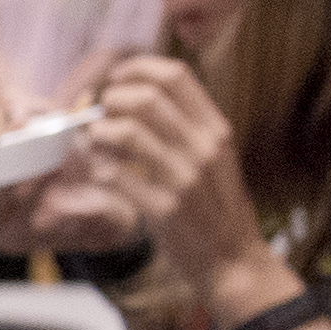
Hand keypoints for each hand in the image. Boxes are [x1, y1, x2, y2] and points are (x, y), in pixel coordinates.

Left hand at [74, 57, 225, 240]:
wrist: (232, 260)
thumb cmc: (216, 207)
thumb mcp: (215, 158)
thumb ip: (186, 127)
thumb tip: (135, 96)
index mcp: (216, 130)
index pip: (175, 76)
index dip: (138, 68)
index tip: (118, 78)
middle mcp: (204, 149)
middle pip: (147, 98)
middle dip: (113, 99)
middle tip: (103, 112)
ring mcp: (185, 179)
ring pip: (127, 132)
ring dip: (101, 132)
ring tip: (98, 141)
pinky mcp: (165, 210)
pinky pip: (117, 176)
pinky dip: (100, 169)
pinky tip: (102, 173)